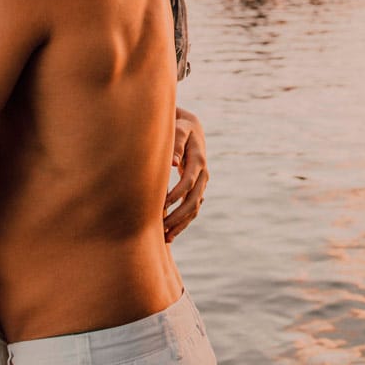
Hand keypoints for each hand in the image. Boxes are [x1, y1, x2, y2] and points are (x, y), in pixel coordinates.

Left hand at [164, 106, 208, 241]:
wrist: (191, 129)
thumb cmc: (180, 127)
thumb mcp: (179, 129)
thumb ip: (176, 144)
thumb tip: (174, 163)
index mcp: (198, 160)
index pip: (188, 182)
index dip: (176, 195)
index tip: (161, 206)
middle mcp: (203, 174)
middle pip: (194, 201)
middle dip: (178, 216)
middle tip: (162, 228)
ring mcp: (201, 183)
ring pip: (194, 208)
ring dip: (181, 223)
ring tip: (165, 237)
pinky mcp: (196, 189)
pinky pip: (192, 210)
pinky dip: (183, 222)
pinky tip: (170, 235)